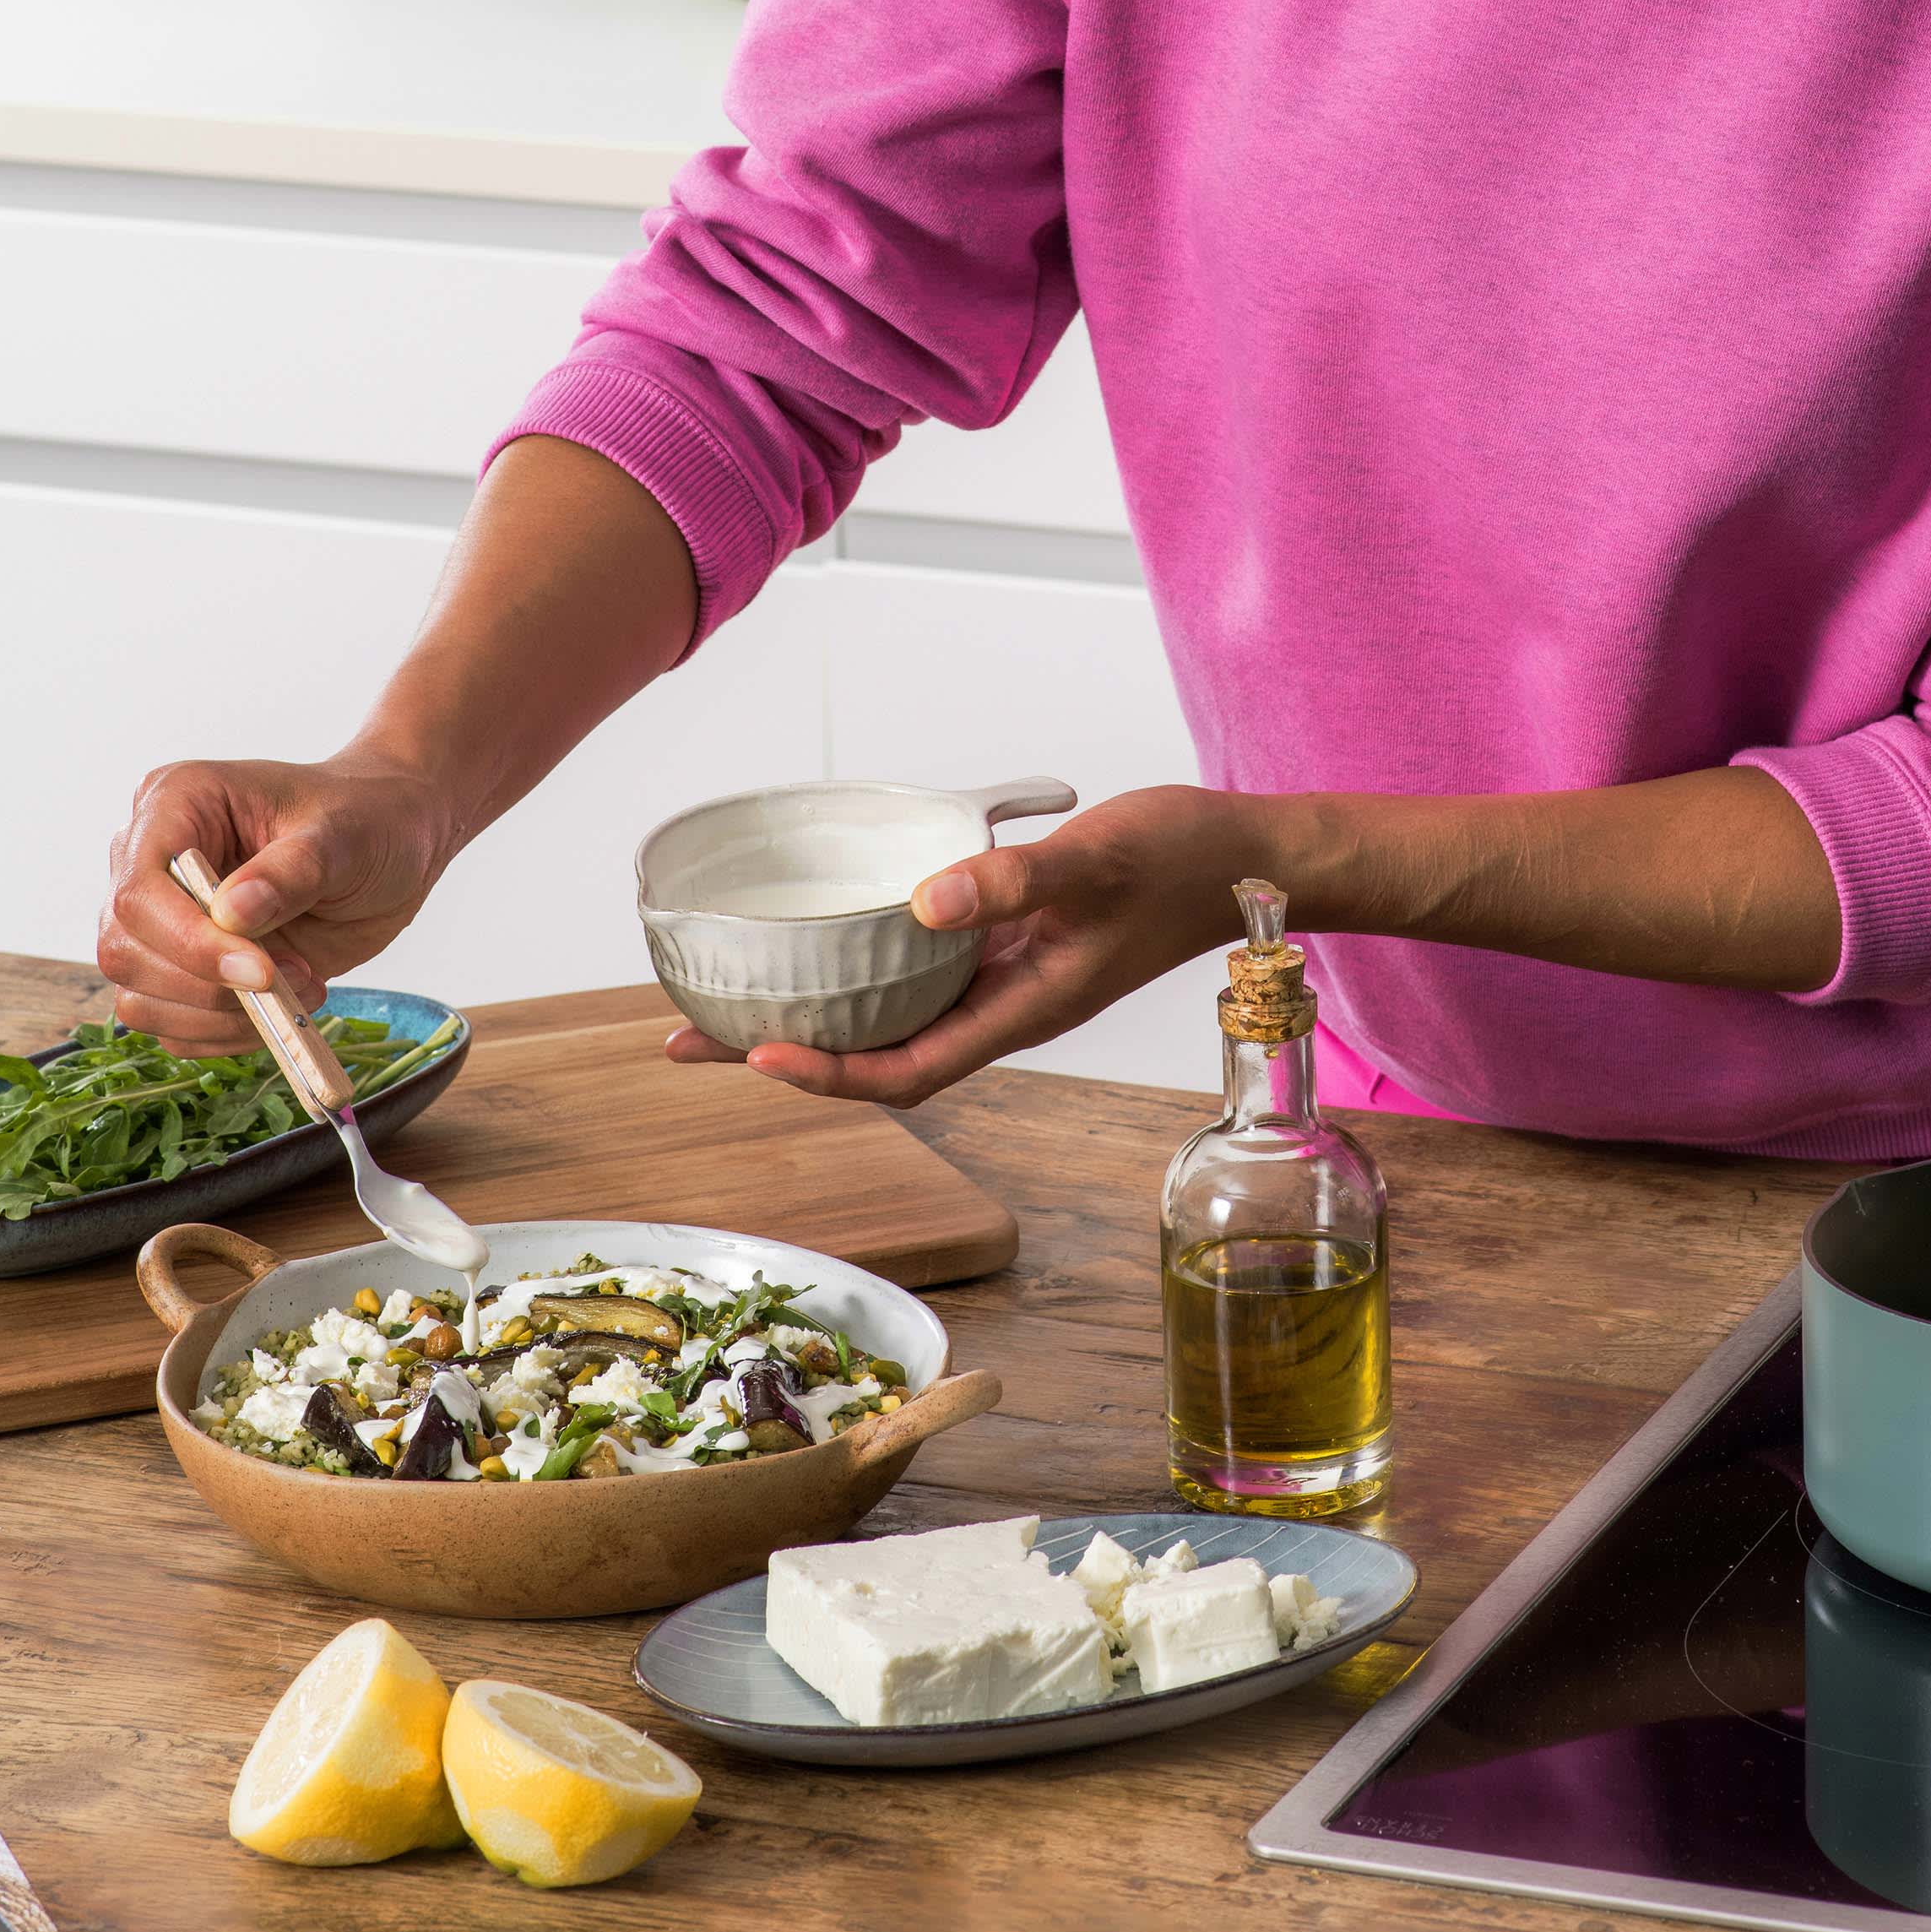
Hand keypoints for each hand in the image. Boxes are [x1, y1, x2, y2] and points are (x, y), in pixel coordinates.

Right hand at [99, 754, 462, 1048]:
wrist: (391, 843)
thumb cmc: (366, 819)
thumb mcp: (344, 836)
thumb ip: (290, 872)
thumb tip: (231, 915)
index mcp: (175, 804)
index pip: (138, 890)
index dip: (188, 941)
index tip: (261, 970)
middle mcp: (151, 861)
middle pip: (126, 950)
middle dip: (207, 985)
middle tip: (293, 979)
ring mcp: (161, 920)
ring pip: (139, 998)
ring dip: (220, 1015)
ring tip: (301, 987)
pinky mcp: (184, 967)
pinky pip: (173, 1026)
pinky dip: (225, 1034)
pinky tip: (283, 1008)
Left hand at [668, 783, 1253, 1107]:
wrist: (1244, 857)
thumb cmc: (1179, 861)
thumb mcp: (1095, 862)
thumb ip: (1012, 881)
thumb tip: (922, 901)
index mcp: (1020, 1010)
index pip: (904, 1071)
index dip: (826, 1074)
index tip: (756, 1054)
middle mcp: (1001, 1006)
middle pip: (876, 1054)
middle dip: (783, 1053)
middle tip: (686, 1035)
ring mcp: (1004, 978)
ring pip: (891, 1015)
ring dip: (812, 1012)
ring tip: (725, 999)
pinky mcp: (1009, 943)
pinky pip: (918, 972)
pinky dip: (861, 966)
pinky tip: (824, 939)